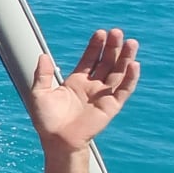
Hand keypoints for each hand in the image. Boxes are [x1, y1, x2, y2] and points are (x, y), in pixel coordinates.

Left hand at [29, 29, 139, 151]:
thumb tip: (43, 55)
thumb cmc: (46, 120)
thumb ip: (42, 74)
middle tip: (117, 32)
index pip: (89, 59)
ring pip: (118, 73)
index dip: (95, 46)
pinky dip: (130, 78)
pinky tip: (134, 64)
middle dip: (112, 47)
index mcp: (76, 82)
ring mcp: (103, 95)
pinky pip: (124, 90)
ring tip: (131, 42)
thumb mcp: (39, 93)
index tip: (101, 32)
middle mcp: (92, 86)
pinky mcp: (111, 106)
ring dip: (125, 58)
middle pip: (106, 62)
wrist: (57, 140)